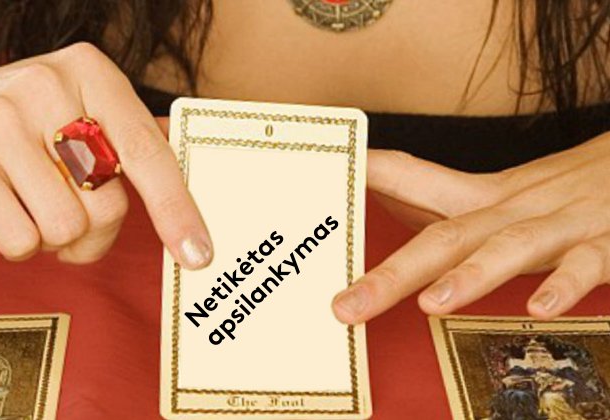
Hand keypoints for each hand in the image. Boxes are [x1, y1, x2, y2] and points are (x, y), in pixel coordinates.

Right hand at [0, 43, 211, 267]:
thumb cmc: (10, 129)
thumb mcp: (70, 111)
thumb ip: (124, 139)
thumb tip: (187, 180)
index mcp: (88, 71)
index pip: (147, 151)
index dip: (177, 209)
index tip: (198, 255)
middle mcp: (47, 85)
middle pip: (109, 204)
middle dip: (95, 235)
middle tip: (70, 225)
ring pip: (66, 228)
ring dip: (54, 242)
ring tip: (29, 210)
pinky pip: (20, 240)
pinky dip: (17, 244)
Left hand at [332, 134, 609, 322]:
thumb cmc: (565, 190)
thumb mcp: (502, 194)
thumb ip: (447, 203)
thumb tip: (382, 194)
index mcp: (485, 198)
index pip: (415, 178)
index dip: (369, 176)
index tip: (322, 182)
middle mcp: (514, 208)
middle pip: (446, 236)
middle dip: (393, 274)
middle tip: (345, 306)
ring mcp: (560, 225)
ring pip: (509, 247)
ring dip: (471, 274)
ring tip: (432, 303)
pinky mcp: (607, 244)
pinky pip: (586, 265)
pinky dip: (564, 284)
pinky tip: (541, 307)